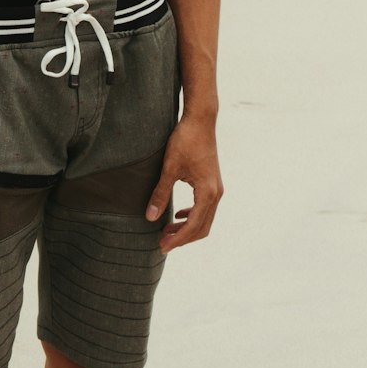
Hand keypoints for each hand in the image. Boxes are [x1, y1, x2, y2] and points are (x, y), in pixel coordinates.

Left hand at [145, 115, 222, 251]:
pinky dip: (191, 216)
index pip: (193, 226)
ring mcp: (216, 189)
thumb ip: (160, 193)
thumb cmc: (186, 140)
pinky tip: (176, 214)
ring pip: (204, 219)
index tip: (161, 247)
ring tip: (166, 231)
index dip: (177, 240)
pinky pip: (204, 208)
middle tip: (161, 243)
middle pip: (202, 228)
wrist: (201, 120)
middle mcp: (216, 194)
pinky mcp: (212, 183)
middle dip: (182, 238)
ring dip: (186, 228)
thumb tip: (150, 217)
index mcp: (207, 193)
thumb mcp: (169, 167)